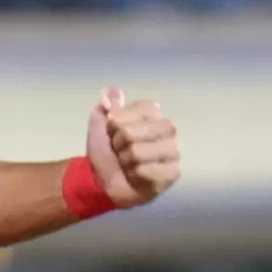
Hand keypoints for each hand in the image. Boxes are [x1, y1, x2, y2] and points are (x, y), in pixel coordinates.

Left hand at [87, 89, 180, 205]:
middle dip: (120, 142)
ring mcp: (172, 152)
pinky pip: (147, 171)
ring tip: (127, 163)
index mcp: (153, 114)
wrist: (103, 180)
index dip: (118, 122)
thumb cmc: (106, 150)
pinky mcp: (172, 173)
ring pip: (139, 152)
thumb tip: (112, 91)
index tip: (113, 131)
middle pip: (137, 131)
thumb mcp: (99, 125)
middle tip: (120, 149)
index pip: (140, 109)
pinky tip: (136, 177)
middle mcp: (167, 130)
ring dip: (126, 160)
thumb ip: (106, 106)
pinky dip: (135, 175)